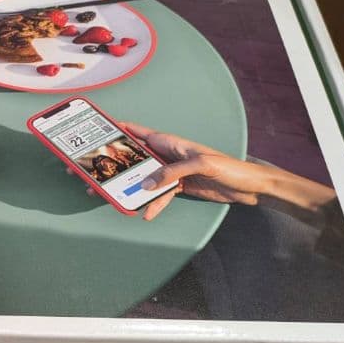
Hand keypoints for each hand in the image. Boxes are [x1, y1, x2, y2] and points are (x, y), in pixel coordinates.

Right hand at [103, 121, 332, 220]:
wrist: (250, 187)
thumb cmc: (230, 168)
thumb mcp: (200, 166)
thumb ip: (172, 173)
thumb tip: (148, 183)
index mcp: (171, 142)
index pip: (139, 132)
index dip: (118, 129)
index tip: (98, 131)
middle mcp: (168, 155)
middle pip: (136, 159)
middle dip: (115, 166)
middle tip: (94, 173)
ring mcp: (172, 172)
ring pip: (144, 179)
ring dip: (130, 189)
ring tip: (112, 198)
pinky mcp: (178, 187)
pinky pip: (159, 195)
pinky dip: (152, 204)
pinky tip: (147, 213)